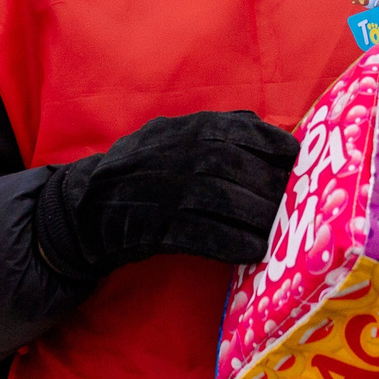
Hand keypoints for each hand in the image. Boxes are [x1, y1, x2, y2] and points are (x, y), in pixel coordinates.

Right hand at [36, 111, 298, 284]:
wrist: (83, 211)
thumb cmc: (142, 175)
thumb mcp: (172, 139)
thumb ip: (216, 135)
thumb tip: (275, 141)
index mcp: (179, 128)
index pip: (235, 127)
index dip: (270, 143)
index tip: (296, 158)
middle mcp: (169, 153)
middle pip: (230, 165)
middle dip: (267, 185)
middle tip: (294, 203)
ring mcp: (156, 189)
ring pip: (215, 198)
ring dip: (254, 216)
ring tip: (279, 229)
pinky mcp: (147, 226)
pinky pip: (195, 233)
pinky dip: (228, 241)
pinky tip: (252, 251)